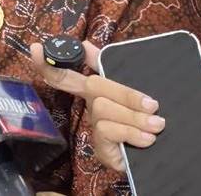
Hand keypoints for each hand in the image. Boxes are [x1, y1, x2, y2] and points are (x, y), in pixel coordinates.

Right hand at [29, 41, 162, 171]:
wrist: (165, 156)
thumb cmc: (148, 121)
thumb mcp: (134, 92)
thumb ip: (109, 66)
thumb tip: (85, 44)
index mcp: (97, 93)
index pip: (66, 75)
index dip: (49, 63)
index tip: (35, 49)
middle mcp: (92, 108)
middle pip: (92, 87)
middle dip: (125, 94)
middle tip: (152, 104)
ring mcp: (96, 129)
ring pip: (102, 108)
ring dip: (134, 117)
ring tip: (156, 124)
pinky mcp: (100, 148)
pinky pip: (107, 130)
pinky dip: (131, 132)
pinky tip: (147, 138)